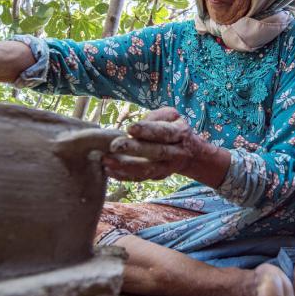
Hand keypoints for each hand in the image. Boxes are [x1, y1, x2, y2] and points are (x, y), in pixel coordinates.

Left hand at [102, 107, 220, 181]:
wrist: (189, 153)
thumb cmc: (173, 129)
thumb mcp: (171, 116)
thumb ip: (156, 117)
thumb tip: (137, 128)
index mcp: (180, 134)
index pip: (164, 132)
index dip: (148, 130)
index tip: (130, 128)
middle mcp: (176, 153)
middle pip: (156, 152)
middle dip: (134, 149)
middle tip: (113, 146)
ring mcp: (167, 168)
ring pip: (147, 170)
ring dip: (125, 166)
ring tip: (106, 161)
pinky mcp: (157, 177)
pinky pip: (140, 178)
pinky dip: (124, 176)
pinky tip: (108, 170)